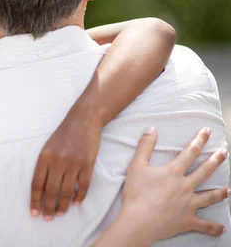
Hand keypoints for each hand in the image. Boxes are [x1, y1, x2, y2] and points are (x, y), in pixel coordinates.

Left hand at [31, 115, 101, 219]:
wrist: (83, 120)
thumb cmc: (63, 135)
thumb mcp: (48, 147)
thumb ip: (44, 166)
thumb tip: (41, 189)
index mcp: (44, 157)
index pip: (37, 184)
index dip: (35, 200)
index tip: (34, 212)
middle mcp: (58, 161)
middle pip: (51, 191)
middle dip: (48, 207)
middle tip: (48, 218)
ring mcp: (73, 164)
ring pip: (66, 191)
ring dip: (63, 205)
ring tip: (60, 213)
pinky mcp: (88, 164)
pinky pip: (83, 186)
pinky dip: (79, 197)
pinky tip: (75, 203)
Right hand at [121, 127, 228, 243]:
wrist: (139, 220)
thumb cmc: (136, 193)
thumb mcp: (136, 166)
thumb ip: (145, 146)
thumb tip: (152, 129)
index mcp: (174, 172)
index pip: (190, 152)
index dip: (199, 140)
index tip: (207, 131)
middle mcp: (185, 186)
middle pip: (204, 171)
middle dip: (216, 160)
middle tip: (225, 152)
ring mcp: (189, 204)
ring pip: (209, 197)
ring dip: (220, 193)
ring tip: (228, 189)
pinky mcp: (188, 220)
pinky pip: (204, 225)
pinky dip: (214, 228)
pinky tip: (222, 229)